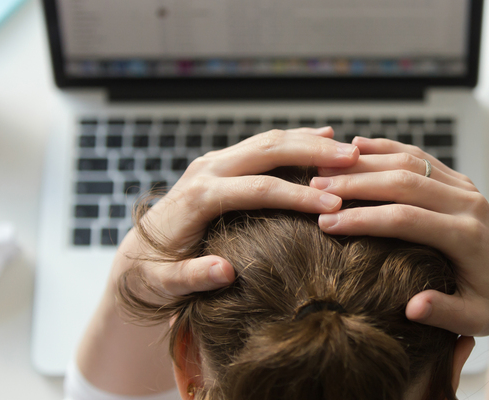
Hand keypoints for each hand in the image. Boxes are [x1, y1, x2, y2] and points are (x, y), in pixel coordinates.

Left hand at [113, 127, 359, 299]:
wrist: (135, 254)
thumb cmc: (153, 274)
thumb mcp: (164, 284)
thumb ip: (191, 278)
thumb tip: (224, 272)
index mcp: (198, 197)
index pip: (257, 190)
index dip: (297, 196)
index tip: (333, 205)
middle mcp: (207, 170)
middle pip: (268, 151)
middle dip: (313, 153)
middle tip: (353, 160)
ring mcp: (215, 162)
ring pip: (269, 141)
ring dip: (310, 141)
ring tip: (350, 150)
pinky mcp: (223, 162)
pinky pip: (264, 144)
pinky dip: (296, 139)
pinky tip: (326, 136)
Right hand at [310, 137, 488, 337]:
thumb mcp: (476, 320)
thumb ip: (445, 313)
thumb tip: (412, 309)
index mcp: (467, 236)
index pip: (406, 219)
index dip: (364, 218)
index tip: (327, 223)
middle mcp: (468, 203)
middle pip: (404, 181)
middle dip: (355, 183)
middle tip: (313, 187)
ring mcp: (465, 188)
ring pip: (410, 161)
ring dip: (365, 162)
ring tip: (324, 167)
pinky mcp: (460, 181)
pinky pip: (420, 157)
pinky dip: (387, 149)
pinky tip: (356, 146)